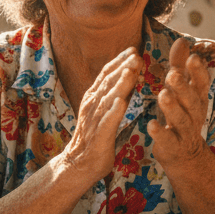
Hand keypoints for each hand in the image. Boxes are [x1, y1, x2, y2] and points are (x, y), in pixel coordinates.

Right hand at [63, 48, 140, 181]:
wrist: (78, 164)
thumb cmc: (96, 135)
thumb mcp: (106, 109)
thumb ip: (117, 92)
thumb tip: (132, 73)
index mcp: (94, 97)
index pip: (106, 74)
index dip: (119, 61)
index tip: (133, 49)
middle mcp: (92, 105)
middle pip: (108, 83)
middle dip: (122, 67)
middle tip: (136, 55)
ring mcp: (94, 120)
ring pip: (108, 99)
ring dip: (119, 85)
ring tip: (130, 72)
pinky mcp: (99, 137)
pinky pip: (106, 123)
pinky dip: (113, 112)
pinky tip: (121, 103)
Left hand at [148, 37, 210, 170]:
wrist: (184, 155)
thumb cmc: (180, 113)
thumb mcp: (181, 90)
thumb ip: (179, 66)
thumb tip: (181, 40)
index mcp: (197, 97)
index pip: (202, 82)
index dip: (198, 71)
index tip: (193, 58)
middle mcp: (195, 113)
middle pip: (191, 99)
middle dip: (184, 87)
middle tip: (173, 75)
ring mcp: (185, 131)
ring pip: (181, 119)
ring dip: (172, 107)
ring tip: (163, 95)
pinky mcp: (173, 147)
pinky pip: (168, 140)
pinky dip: (160, 133)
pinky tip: (151, 125)